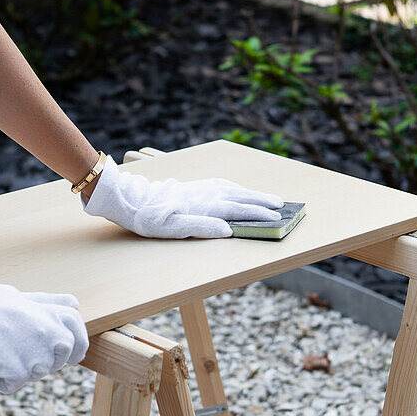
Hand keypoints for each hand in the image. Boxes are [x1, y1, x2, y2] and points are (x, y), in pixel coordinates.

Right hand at [0, 261, 88, 392]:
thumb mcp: (19, 296)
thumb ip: (48, 302)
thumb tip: (73, 301)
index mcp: (48, 311)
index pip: (78, 329)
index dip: (77, 345)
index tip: (68, 355)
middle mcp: (47, 330)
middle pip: (64, 357)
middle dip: (48, 362)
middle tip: (22, 356)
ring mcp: (34, 350)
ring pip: (38, 373)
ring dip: (19, 370)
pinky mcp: (17, 368)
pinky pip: (15, 384)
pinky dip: (1, 382)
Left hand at [81, 156, 283, 237]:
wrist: (134, 200)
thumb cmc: (152, 220)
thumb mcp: (174, 229)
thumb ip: (201, 228)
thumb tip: (227, 230)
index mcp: (206, 207)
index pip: (239, 211)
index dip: (259, 214)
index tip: (277, 216)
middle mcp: (208, 195)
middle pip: (242, 198)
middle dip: (263, 203)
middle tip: (282, 206)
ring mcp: (203, 189)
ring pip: (235, 190)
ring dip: (254, 194)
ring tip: (270, 199)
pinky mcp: (197, 187)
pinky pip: (224, 185)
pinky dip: (238, 188)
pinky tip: (241, 191)